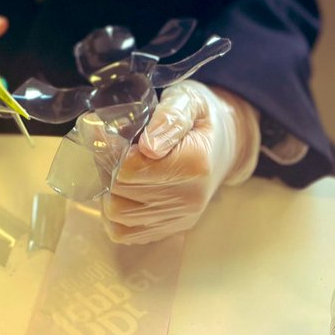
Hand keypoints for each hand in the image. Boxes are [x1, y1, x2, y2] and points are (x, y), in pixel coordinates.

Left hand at [101, 80, 259, 243]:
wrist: (225, 142)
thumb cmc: (200, 116)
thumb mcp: (188, 100)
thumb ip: (169, 118)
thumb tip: (148, 147)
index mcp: (194, 163)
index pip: (130, 169)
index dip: (113, 150)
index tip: (114, 133)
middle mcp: (190, 197)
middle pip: (121, 192)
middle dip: (109, 168)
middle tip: (114, 147)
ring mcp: (181, 217)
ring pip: (119, 215)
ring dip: (109, 190)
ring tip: (119, 167)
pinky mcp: (173, 228)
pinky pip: (126, 233)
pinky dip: (115, 213)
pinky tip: (123, 190)